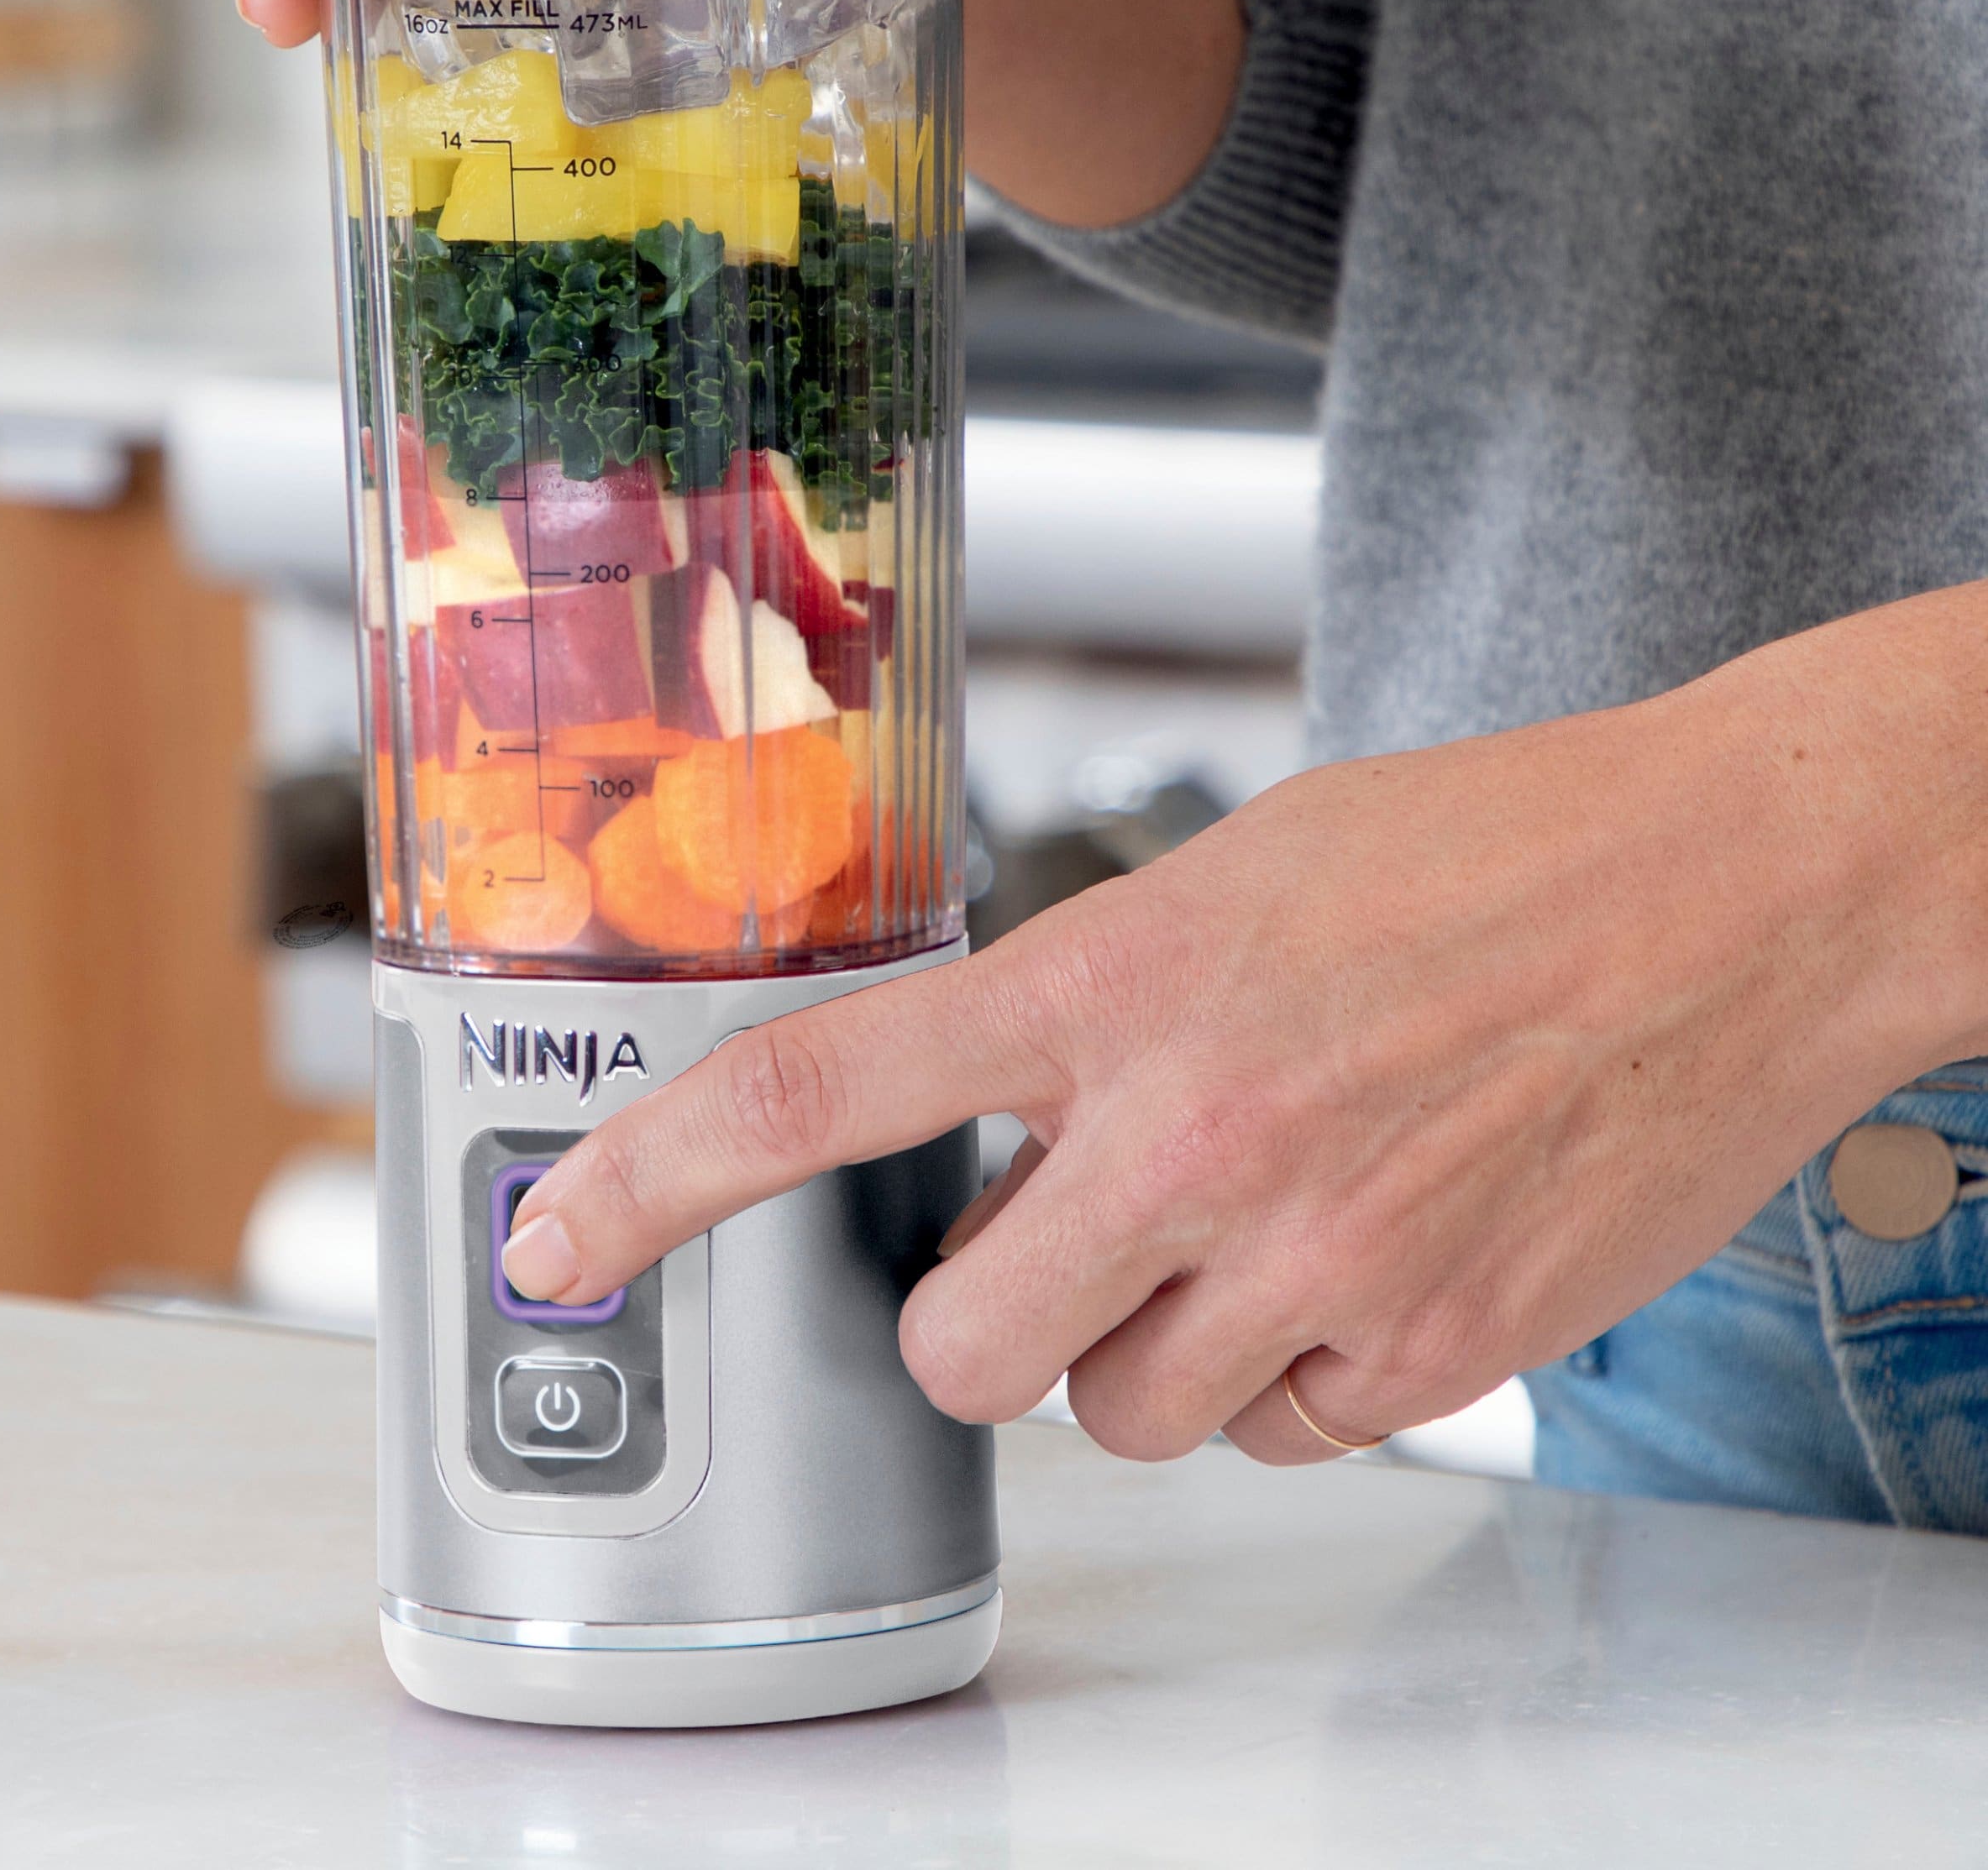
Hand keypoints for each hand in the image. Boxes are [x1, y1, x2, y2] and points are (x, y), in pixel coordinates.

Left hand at [500, 590, 1987, 1461]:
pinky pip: (1286, 1438)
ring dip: (1147, 1353)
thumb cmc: (1478, 850)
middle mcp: (1194, 1133)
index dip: (656, 1177)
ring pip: (1122, 1420)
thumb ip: (1088, 1004)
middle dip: (982, 1324)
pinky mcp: (1438, 1347)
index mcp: (1115, 977)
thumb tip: (986, 1115)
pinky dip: (1292, 1377)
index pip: (821, 1089)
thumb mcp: (1231, 873)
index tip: (559, 1239)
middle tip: (1051, 1242)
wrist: (1729, 889)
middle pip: (966, 1355)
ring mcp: (1318, 1255)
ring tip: (1246, 1223)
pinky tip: (1359, 1254)